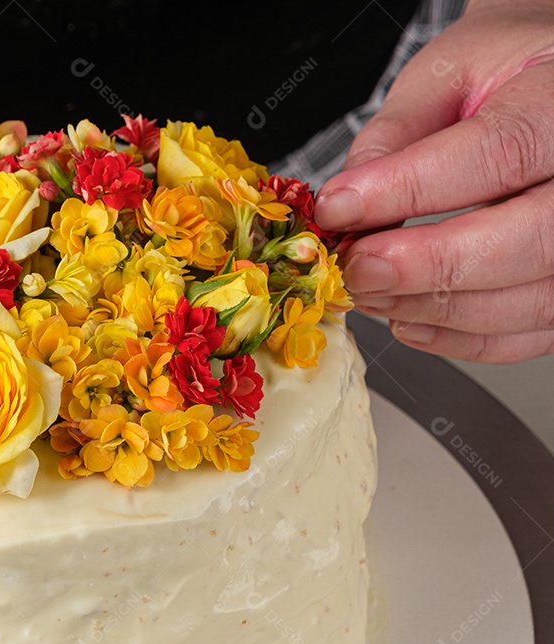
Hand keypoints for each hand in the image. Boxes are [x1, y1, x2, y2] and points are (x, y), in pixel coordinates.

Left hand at [314, 0, 553, 362]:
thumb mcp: (443, 76)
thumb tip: (346, 205)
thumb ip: (393, 136)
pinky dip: (461, 339)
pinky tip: (408, 318)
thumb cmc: (502, 75)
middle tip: (357, 267)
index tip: (339, 209)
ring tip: (371, 290)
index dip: (407, 190)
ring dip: (435, 309)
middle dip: (427, 266)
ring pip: (531, 300)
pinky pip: (529, 333)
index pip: (497, 153)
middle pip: (527, 240)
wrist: (546, 89)